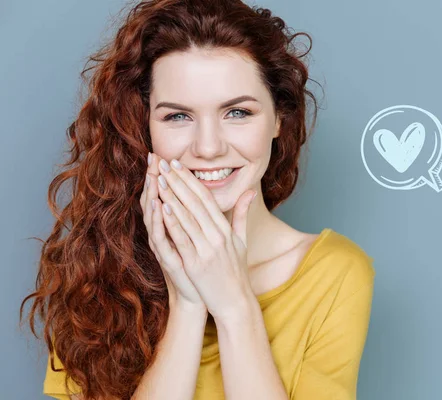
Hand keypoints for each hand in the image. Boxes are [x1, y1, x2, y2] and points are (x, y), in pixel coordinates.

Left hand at [153, 153, 256, 321]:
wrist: (235, 302)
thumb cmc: (236, 272)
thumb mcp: (242, 241)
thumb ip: (241, 215)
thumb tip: (249, 191)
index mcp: (226, 229)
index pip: (206, 198)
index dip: (191, 180)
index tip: (178, 165)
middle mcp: (218, 236)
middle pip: (195, 203)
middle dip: (178, 182)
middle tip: (165, 164)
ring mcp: (207, 249)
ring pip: (187, 217)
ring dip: (172, 196)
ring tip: (159, 179)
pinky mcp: (196, 264)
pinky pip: (182, 238)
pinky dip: (172, 222)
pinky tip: (163, 208)